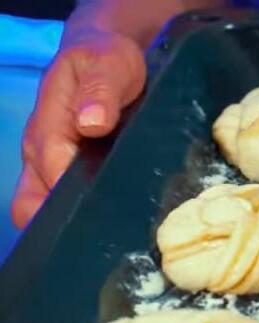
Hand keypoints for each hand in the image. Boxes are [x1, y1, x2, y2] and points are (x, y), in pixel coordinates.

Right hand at [12, 30, 145, 227]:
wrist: (106, 54)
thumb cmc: (106, 59)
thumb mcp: (109, 64)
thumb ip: (99, 90)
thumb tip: (90, 122)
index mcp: (46, 128)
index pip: (52, 175)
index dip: (76, 196)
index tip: (106, 207)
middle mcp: (42, 152)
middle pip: (37, 204)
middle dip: (67, 218)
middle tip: (110, 227)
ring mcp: (52, 164)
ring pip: (48, 207)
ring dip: (78, 217)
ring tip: (116, 226)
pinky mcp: (71, 171)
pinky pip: (69, 201)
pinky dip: (88, 210)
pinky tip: (116, 216)